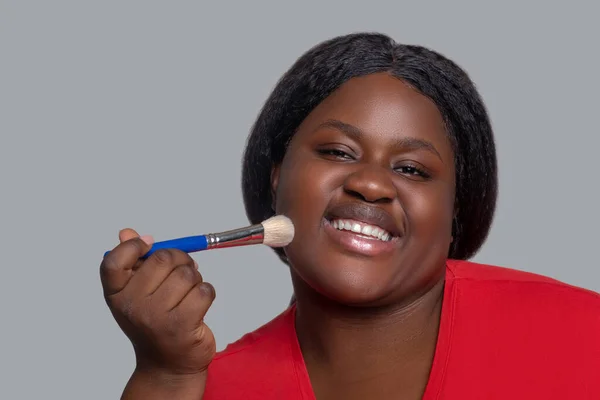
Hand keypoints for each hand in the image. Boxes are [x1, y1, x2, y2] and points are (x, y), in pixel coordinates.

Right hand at [100, 229, 216, 377]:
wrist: (167, 364)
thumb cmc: (154, 323)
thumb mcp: (137, 293)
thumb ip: (134, 261)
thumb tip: (126, 232)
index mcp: (116, 294)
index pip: (114, 261)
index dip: (133, 246)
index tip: (148, 244)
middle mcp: (131, 305)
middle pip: (163, 258)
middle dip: (180, 260)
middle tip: (183, 272)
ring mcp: (155, 317)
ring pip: (188, 274)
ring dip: (195, 279)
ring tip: (188, 294)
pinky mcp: (181, 325)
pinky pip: (204, 290)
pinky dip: (207, 293)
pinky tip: (198, 305)